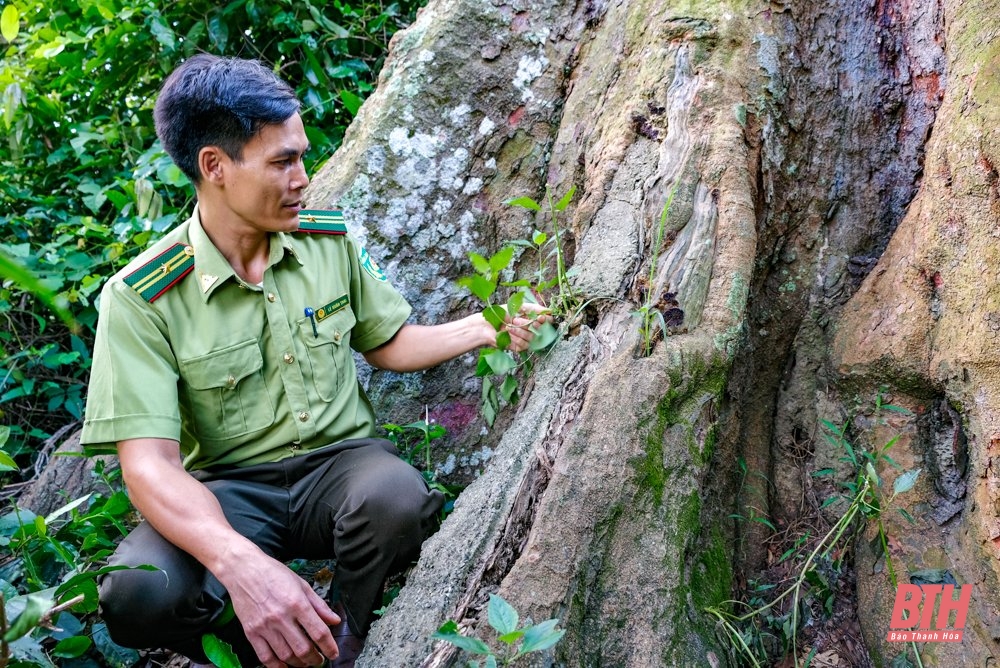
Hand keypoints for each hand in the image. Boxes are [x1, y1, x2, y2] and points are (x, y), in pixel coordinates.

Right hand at [220, 551, 340, 667]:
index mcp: (297, 603)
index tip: (333, 653)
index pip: (319, 632)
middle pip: (303, 648)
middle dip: (315, 659)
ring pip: (286, 656)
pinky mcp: (251, 632)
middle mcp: (281, 617)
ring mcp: (265, 626)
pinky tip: (285, 666)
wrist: (243, 570)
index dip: (329, 646)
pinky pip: (265, 657)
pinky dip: (277, 666)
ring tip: (305, 663)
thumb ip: (319, 604)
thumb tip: (334, 620)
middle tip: (320, 660)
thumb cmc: (272, 573)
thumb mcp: (301, 584)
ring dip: (299, 664)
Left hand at [499, 302, 552, 352]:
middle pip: (539, 329)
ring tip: (508, 326)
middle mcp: (529, 328)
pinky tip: (508, 334)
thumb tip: (549, 310)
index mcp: (530, 318)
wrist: (485, 326)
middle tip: (515, 320)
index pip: (545, 320)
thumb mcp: (516, 307)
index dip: (545, 320)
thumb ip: (534, 308)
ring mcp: (524, 338)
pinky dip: (516, 339)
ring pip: (531, 337)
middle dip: (528, 324)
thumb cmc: (499, 314)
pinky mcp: (519, 347)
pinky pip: (524, 344)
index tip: (540, 318)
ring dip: (519, 331)